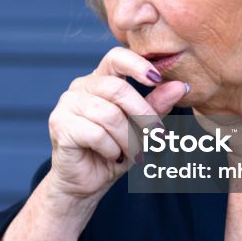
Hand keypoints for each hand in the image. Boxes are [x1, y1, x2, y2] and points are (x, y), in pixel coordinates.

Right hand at [46, 47, 190, 200]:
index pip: (116, 57)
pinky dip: (111, 149)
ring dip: (127, 139)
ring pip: (109, 115)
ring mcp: (67, 104)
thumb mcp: (140, 128)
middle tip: (157, 136)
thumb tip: (181, 86)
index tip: (157, 80)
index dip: (138, 65)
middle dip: (143, 115)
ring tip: (131, 152)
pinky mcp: (60, 124)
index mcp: (100, 80)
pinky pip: (96, 134)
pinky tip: (111, 155)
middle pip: (118, 89)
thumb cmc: (112, 152)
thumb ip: (156, 106)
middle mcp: (80, 86)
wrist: (84, 183)